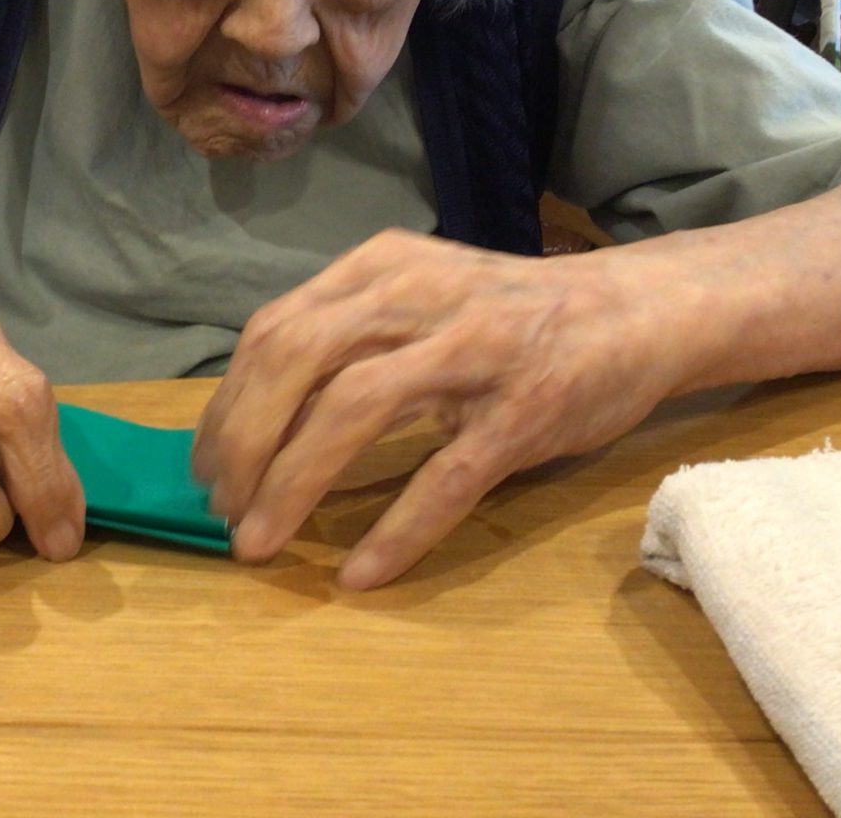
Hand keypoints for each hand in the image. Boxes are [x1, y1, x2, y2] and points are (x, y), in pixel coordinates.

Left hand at [192, 229, 678, 590]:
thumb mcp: (421, 291)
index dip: (227, 401)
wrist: (635, 310)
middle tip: (220, 508)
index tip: (204, 462)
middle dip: (241, 442)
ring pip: (353, 409)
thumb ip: (349, 328)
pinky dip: (396, 529)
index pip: (276, 329)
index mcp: (382, 268)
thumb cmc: (510, 313)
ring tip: (258, 542)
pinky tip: (361, 572)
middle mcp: (417, 296)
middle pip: (296, 360)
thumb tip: (253, 405)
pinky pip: (445, 477)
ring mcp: (473, 351)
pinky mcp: (522, 411)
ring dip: (291, 482)